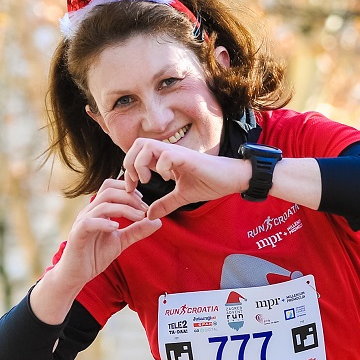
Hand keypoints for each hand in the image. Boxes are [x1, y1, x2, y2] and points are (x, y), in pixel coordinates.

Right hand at [52, 179, 161, 289]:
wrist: (76, 274)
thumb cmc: (95, 255)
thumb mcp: (121, 241)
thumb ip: (137, 230)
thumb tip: (158, 221)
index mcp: (99, 210)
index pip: (111, 187)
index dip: (129, 189)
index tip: (145, 201)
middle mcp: (89, 212)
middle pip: (108, 191)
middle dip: (130, 197)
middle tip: (145, 209)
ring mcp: (82, 222)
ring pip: (101, 205)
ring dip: (124, 209)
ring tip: (139, 218)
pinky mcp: (76, 235)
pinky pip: (88, 223)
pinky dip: (104, 223)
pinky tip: (117, 228)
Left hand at [122, 138, 244, 218]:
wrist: (231, 179)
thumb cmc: (210, 183)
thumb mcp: (182, 196)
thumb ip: (165, 203)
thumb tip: (150, 215)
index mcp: (165, 159)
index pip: (137, 155)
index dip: (128, 170)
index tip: (131, 188)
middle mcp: (169, 152)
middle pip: (137, 144)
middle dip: (129, 163)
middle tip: (136, 182)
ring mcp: (177, 153)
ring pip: (146, 145)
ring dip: (141, 163)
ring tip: (148, 179)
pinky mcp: (187, 157)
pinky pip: (166, 155)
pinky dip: (161, 167)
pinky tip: (168, 178)